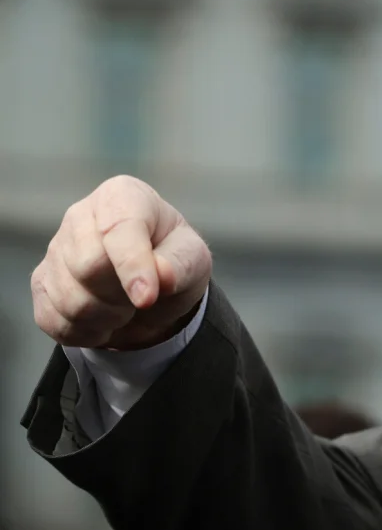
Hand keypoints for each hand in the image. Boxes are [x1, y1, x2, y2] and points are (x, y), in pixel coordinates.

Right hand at [31, 175, 211, 350]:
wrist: (153, 285)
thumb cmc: (172, 260)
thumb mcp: (192, 258)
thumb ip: (180, 264)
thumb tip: (162, 276)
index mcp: (122, 197)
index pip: (118, 230)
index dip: (132, 268)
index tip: (147, 298)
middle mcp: (80, 216)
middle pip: (88, 267)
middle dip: (122, 295)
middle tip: (144, 296)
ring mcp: (55, 249)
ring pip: (69, 300)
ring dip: (107, 318)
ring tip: (126, 306)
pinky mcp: (41, 283)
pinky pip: (52, 320)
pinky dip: (86, 332)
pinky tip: (104, 319)